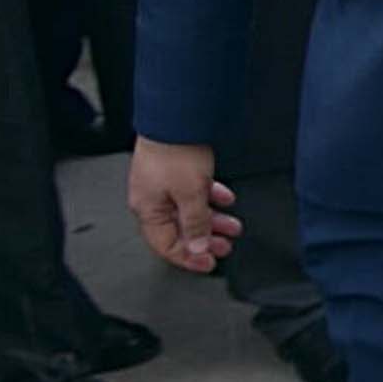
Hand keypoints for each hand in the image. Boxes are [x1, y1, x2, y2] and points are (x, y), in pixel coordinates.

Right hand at [127, 139, 236, 272]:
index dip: (189, 257)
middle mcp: (153, 200)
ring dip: (213, 220)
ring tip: (234, 226)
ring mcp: (164, 184)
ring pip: (190, 211)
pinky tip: (226, 198)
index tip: (209, 264)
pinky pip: (194, 191)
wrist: (175, 117)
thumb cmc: (175, 153)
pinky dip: (211, 197)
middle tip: (226, 247)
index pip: (166, 245)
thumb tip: (197, 247)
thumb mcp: (191, 194)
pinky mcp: (175, 170)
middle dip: (206, 240)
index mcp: (148, 210)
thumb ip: (195, 223)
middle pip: (180, 229)